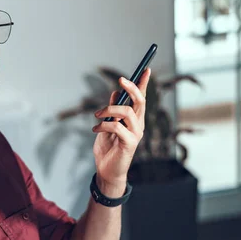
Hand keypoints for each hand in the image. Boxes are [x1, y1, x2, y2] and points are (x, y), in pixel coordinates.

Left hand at [92, 68, 150, 193]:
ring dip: (109, 110)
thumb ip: (112, 111)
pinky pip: (117, 126)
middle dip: (132, 87)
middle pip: (140, 101)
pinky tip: (95, 129)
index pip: (141, 99)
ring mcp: (136, 134)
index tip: (145, 68)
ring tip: (97, 115)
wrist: (106, 171)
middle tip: (121, 80)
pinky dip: (103, 125)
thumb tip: (116, 93)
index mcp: (134, 120)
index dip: (144, 83)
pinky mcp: (130, 143)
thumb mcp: (107, 125)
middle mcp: (138, 126)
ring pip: (127, 112)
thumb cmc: (108, 149)